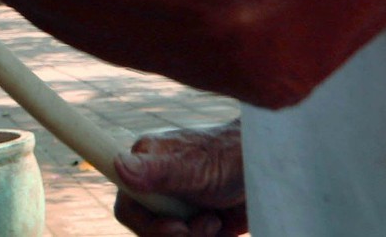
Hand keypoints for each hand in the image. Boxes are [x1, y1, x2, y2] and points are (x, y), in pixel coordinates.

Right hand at [112, 120, 247, 236]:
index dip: (147, 227)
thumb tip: (117, 164)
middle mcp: (157, 190)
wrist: (268, 169)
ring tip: (216, 221)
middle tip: (208, 223)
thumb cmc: (229, 155)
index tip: (178, 227)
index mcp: (145, 168)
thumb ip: (156, 169)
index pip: (127, 210)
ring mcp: (178, 208)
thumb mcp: (192, 165)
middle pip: (150, 233)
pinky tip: (224, 226)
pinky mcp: (198, 224)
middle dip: (181, 236)